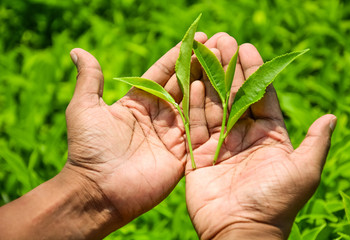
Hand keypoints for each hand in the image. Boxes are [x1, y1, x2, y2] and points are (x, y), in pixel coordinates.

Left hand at [64, 33, 209, 230]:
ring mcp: (172, 135)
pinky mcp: (183, 154)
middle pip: (184, 86)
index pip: (162, 74)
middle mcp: (158, 116)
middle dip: (200, 65)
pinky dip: (213, 113)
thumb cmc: (90, 148)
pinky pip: (201, 130)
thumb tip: (77, 51)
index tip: (197, 39)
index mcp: (138, 103)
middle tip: (220, 45)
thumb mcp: (84, 108)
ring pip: (196, 105)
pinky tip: (226, 93)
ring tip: (227, 62)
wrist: (99, 191)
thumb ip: (89, 79)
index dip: (179, 56)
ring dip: (211, 84)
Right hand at [185, 35, 336, 238]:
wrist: (240, 232)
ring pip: (214, 106)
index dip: (254, 73)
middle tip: (223, 42)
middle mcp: (244, 136)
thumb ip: (315, 141)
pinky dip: (193, 105)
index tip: (248, 49)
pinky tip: (191, 83)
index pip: (261, 97)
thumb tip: (331, 116)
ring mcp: (220, 144)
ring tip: (205, 54)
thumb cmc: (275, 202)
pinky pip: (195, 125)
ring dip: (209, 81)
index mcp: (269, 137)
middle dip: (229, 70)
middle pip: (235, 97)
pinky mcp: (200, 154)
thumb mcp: (304, 171)